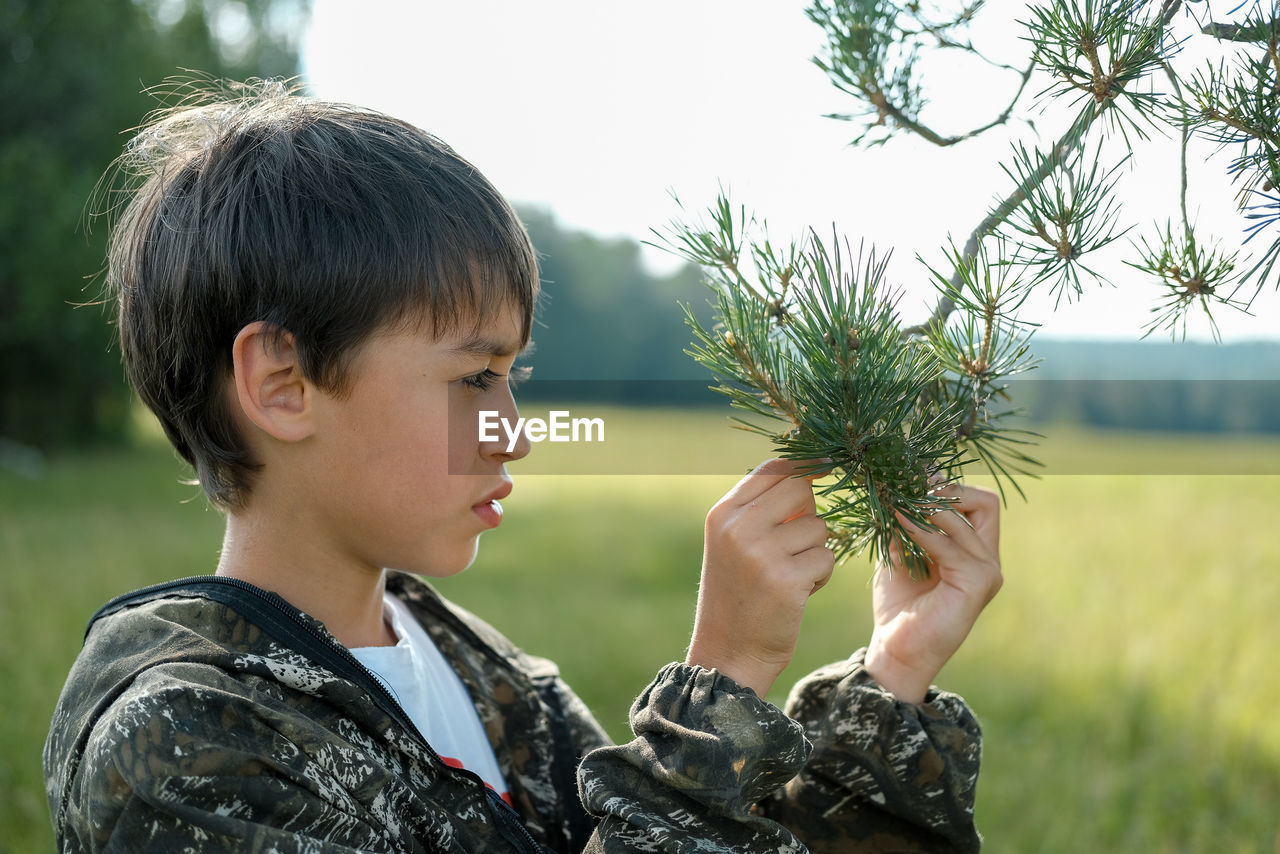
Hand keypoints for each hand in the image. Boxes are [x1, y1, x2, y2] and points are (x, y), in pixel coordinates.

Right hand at [686, 458, 833, 697]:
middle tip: (796, 545)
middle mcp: (738, 527)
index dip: (804, 466)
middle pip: (800, 488)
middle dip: (810, 514)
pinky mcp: (786, 580)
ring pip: (819, 527)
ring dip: (815, 552)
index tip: (822, 470)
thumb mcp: (734, 545)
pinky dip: (820, 576)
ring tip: (790, 577)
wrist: (728, 654)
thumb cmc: (738, 596)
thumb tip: (810, 472)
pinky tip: (797, 594)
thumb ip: (762, 510)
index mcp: (723, 514)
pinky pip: (826, 558)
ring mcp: (761, 553)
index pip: (772, 467)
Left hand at [864, 483, 1002, 702]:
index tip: (912, 481)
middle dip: (946, 491)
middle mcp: (988, 559)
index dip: (948, 486)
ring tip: (895, 503)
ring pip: (966, 518)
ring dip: (927, 507)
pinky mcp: (978, 584)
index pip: (979, 501)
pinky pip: (951, 545)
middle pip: (985, 502)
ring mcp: (988, 572)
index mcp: (974, 549)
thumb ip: (904, 521)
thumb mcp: (900, 551)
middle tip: (908, 489)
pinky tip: (898, 522)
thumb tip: (895, 483)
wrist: (896, 648)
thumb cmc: (899, 604)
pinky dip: (922, 531)